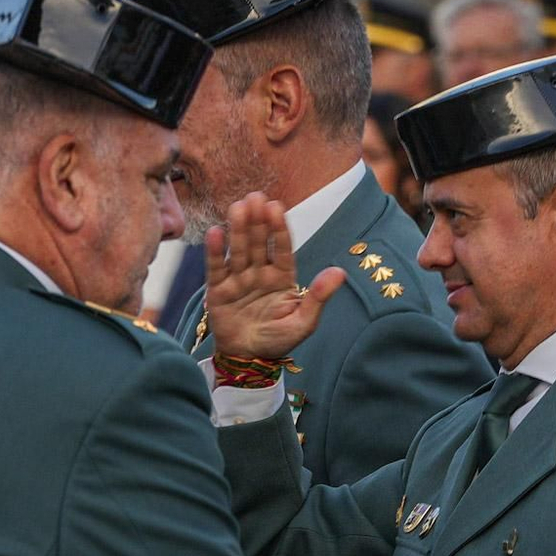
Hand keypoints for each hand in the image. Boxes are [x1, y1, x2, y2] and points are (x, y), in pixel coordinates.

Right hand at [203, 191, 345, 361]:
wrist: (249, 359)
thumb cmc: (279, 339)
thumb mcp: (304, 322)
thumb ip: (319, 296)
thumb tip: (340, 272)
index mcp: (282, 276)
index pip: (282, 248)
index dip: (279, 229)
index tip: (277, 207)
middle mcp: (260, 272)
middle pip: (259, 242)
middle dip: (257, 221)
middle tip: (256, 197)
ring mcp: (239, 279)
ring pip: (239, 249)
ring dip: (238, 228)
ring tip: (238, 207)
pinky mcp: (218, 289)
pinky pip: (217, 267)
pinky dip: (216, 251)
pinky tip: (216, 232)